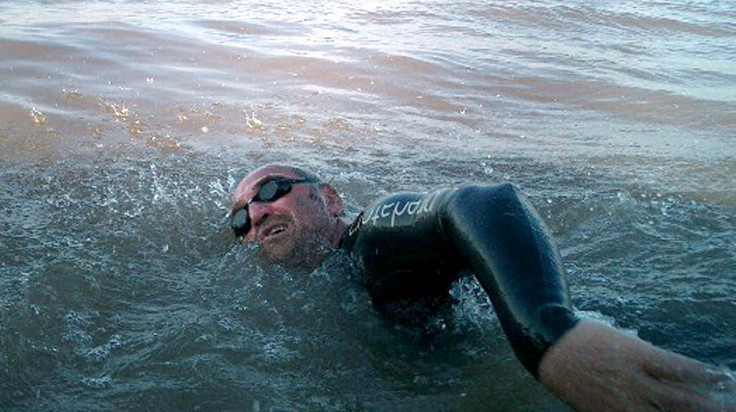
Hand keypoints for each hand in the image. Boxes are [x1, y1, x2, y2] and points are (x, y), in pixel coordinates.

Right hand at [538, 319, 735, 410]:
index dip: (705, 375)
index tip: (723, 378)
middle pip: (680, 397)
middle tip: (728, 405)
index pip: (681, 368)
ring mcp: (620, 400)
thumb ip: (643, 355)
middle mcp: (633, 379)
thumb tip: (668, 371)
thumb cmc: (584, 337)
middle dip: (708, 404)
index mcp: (637, 355)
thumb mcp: (619, 339)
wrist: (550, 348)